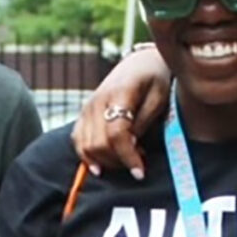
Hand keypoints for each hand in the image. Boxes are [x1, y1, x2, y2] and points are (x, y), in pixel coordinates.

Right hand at [72, 44, 170, 178]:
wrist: (139, 63)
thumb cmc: (155, 79)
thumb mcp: (159, 97)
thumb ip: (144, 121)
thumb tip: (131, 146)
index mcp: (119, 94)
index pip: (117, 133)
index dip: (127, 156)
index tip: (140, 173)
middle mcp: (97, 101)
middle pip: (99, 143)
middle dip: (118, 161)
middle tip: (139, 163)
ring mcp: (87, 107)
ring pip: (86, 145)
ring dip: (106, 161)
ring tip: (126, 160)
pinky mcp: (83, 114)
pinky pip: (77, 140)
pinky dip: (87, 156)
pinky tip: (99, 168)